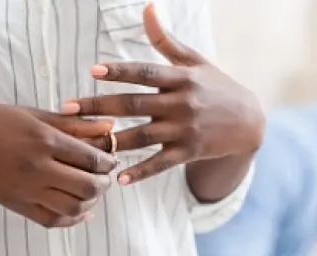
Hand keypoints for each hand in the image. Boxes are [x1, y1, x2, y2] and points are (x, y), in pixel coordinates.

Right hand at [0, 105, 117, 227]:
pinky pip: (52, 221)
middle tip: (104, 178)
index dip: (108, 162)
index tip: (110, 160)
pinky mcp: (16, 205)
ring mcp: (26, 189)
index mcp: (44, 140)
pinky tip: (81, 211)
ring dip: (91, 202)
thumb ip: (73, 124)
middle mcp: (37, 167)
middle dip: (104, 184)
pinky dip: (72, 220)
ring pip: (73, 207)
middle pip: (88, 186)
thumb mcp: (33, 115)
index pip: (91, 158)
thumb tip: (110, 127)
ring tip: (91, 192)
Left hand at [61, 3, 264, 185]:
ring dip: (112, 141)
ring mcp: (185, 130)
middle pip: (134, 105)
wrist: (249, 122)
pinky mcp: (189, 152)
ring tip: (84, 145)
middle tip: (67, 110)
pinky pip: (161, 163)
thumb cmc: (217, 87)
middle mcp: (181, 104)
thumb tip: (147, 8)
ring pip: (143, 136)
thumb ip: (166, 39)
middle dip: (99, 107)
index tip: (93, 70)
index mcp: (181, 78)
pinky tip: (119, 179)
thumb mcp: (195, 61)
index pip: (146, 73)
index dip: (120, 71)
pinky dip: (141, 172)